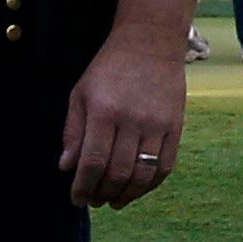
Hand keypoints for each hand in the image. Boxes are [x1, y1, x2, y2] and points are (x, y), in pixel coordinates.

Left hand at [59, 24, 184, 209]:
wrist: (150, 41)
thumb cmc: (109, 68)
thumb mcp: (81, 92)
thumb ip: (73, 130)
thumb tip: (67, 167)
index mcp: (104, 111)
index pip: (92, 163)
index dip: (83, 187)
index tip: (77, 199)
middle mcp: (132, 120)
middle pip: (117, 174)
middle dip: (102, 195)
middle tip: (94, 200)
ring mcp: (157, 124)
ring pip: (142, 176)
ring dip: (126, 196)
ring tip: (114, 200)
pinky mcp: (175, 126)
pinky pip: (164, 167)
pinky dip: (150, 185)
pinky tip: (137, 188)